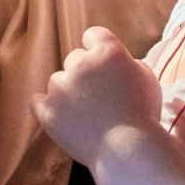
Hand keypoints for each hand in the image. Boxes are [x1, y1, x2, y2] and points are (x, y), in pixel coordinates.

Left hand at [32, 26, 163, 166]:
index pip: (93, 35)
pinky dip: (47, 106)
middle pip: (74, 58)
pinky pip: (37, 101)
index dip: (97, 48)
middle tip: (97, 95)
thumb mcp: (147, 78)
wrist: (127, 150)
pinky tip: (60, 115)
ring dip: (67, 91)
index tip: (102, 64)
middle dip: (84, 72)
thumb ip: (127, 63)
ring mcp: (61, 88)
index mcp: (107, 51)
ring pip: (57, 80)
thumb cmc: (143, 115)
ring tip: (84, 113)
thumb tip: (114, 64)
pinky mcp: (48, 111)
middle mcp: (81, 63)